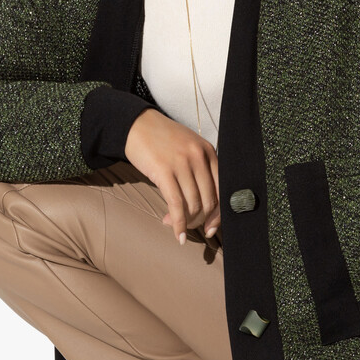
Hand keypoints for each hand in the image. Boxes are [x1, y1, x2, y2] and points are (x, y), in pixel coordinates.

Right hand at [124, 108, 221, 243]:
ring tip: (177, 226)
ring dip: (187, 222)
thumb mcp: (189, 148)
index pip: (223, 190)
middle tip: (191, 227)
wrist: (137, 124)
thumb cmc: (163, 141)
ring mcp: (182, 164)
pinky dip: (179, 224)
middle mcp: (199, 157)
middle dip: (201, 220)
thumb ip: (200, 171)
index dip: (219, 214)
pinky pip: (176, 204)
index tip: (211, 228)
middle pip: (209, 200)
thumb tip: (204, 208)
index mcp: (209, 152)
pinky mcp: (164, 171)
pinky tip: (178, 235)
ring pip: (193, 205)